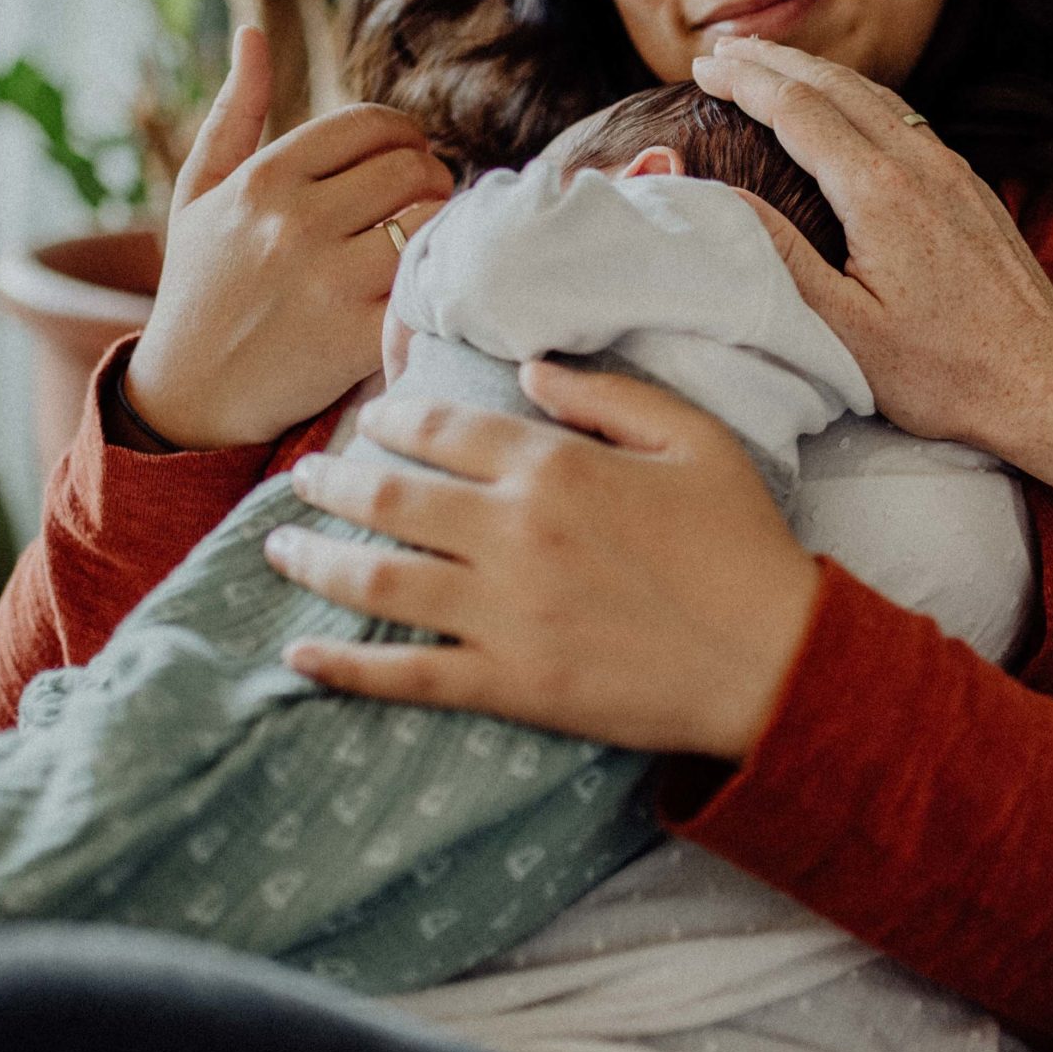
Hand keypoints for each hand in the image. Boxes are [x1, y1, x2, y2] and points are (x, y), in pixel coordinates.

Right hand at [125, 26, 452, 447]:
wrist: (189, 396)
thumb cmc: (198, 287)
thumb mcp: (199, 194)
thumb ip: (235, 113)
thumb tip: (251, 33)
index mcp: (265, 178)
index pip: (372, 124)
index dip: (404, 139)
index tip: (403, 165)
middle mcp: (296, 221)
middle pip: (413, 168)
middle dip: (433, 180)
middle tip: (426, 205)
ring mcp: (328, 280)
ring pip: (432, 223)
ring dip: (445, 231)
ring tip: (430, 244)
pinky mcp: (356, 339)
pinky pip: (428, 289)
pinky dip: (440, 286)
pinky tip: (429, 293)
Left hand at [262, 364, 821, 760]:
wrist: (775, 659)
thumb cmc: (743, 544)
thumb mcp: (694, 437)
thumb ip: (608, 393)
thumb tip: (530, 367)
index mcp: (555, 466)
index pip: (442, 428)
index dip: (393, 419)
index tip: (369, 421)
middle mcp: (513, 533)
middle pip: (390, 498)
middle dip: (330, 484)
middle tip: (297, 479)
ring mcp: (505, 613)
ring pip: (378, 581)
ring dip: (315, 562)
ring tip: (277, 548)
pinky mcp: (510, 684)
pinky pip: (407, 674)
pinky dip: (345, 667)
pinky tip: (298, 656)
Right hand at [694, 36, 1052, 453]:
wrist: (1045, 383)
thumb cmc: (944, 372)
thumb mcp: (844, 329)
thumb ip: (781, 256)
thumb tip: (721, 197)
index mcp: (880, 193)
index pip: (798, 110)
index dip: (746, 81)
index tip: (703, 66)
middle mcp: (922, 165)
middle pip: (837, 86)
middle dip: (775, 60)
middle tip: (724, 48)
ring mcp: (955, 173)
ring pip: (878, 97)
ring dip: (819, 73)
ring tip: (775, 64)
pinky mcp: (974, 190)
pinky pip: (908, 120)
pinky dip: (860, 99)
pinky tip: (850, 110)